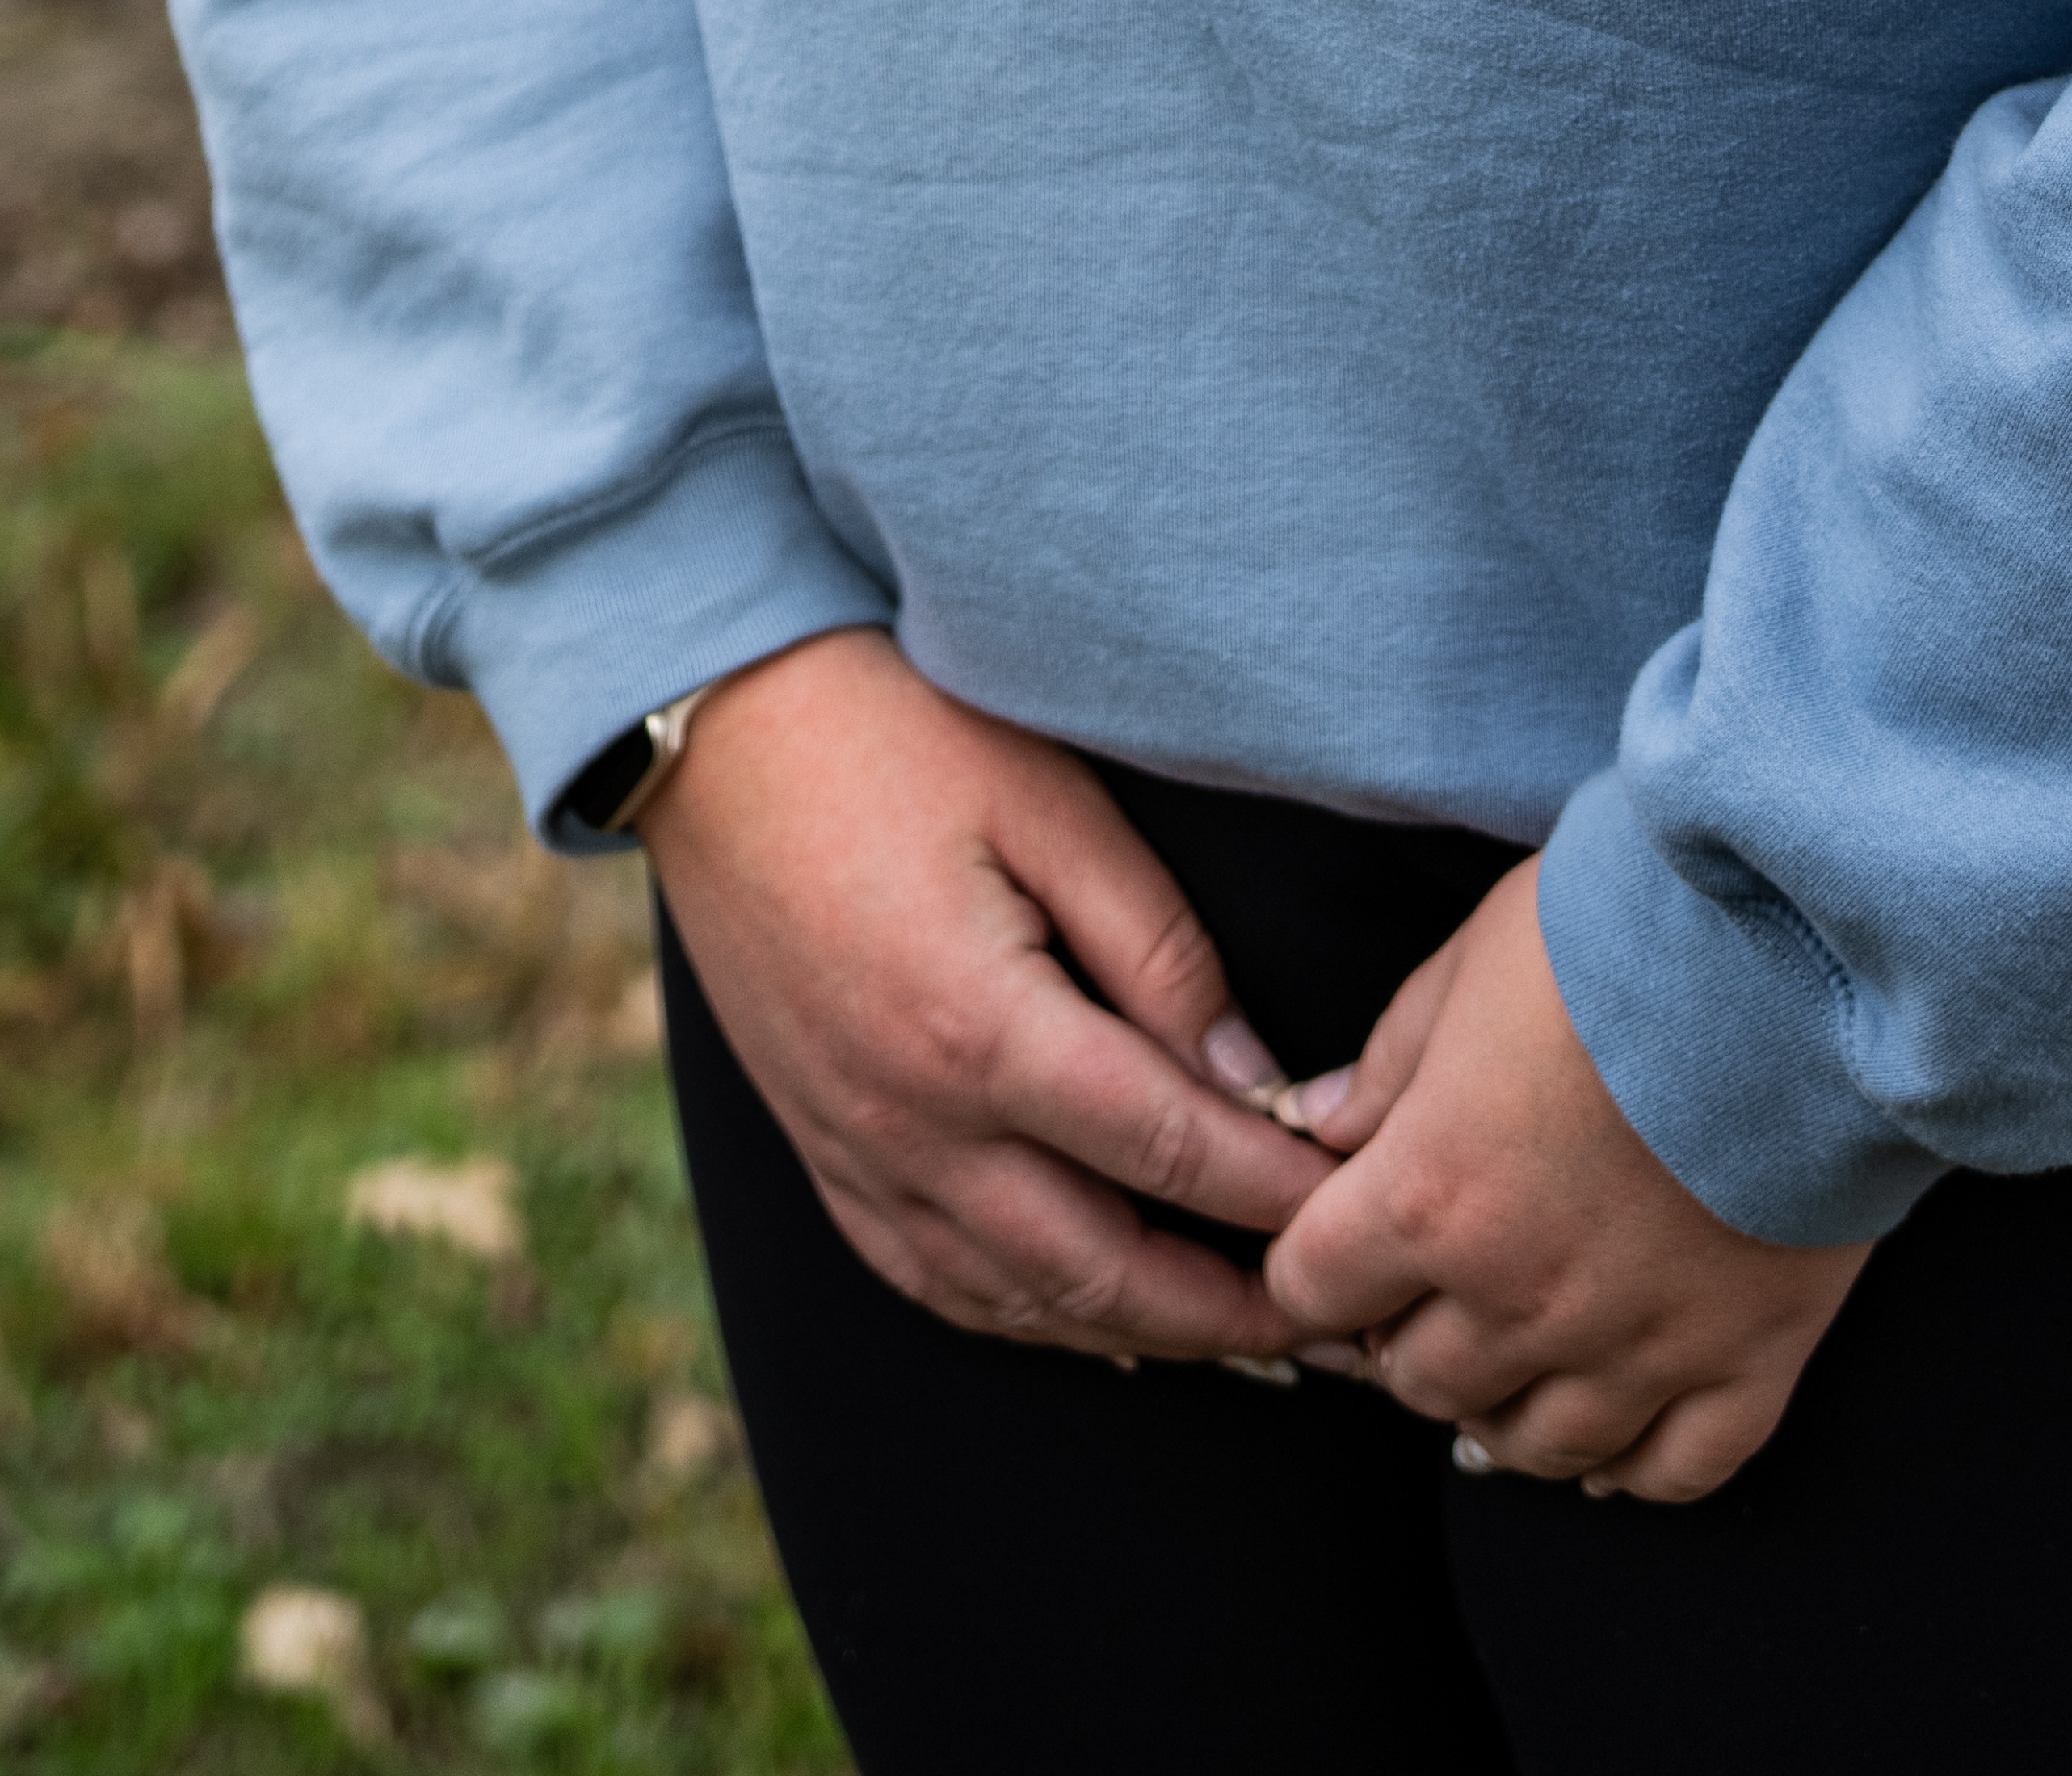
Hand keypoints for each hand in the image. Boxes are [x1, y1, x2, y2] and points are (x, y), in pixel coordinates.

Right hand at [639, 630, 1337, 1357]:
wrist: (716, 734)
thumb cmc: (891, 734)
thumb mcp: (1046, 802)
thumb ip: (1157, 948)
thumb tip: (1254, 1077)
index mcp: (982, 1030)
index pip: (1170, 1151)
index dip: (1276, 1193)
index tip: (1356, 1211)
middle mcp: (915, 1122)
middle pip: (1102, 1268)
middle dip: (1227, 1313)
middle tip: (1323, 1315)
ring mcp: (858, 1152)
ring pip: (1019, 1300)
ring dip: (1138, 1330)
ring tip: (1237, 1337)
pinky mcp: (823, 1151)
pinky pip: (934, 1281)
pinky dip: (1026, 1316)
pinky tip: (1088, 1317)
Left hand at [1259, 862, 1869, 1495]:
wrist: (1795, 950)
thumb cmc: (1618, 934)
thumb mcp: (1468, 965)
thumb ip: (1386, 1064)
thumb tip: (1321, 1125)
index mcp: (1432, 1196)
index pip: (1316, 1287)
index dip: (1312, 1268)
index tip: (1332, 1246)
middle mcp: (1524, 1298)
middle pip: (1419, 1379)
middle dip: (1403, 1339)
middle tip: (1424, 1293)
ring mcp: (1640, 1346)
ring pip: (1536, 1444)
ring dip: (1499, 1414)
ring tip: (1503, 1372)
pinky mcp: (1751, 1360)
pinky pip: (1673, 1470)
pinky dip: (1629, 1471)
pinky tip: (1606, 1453)